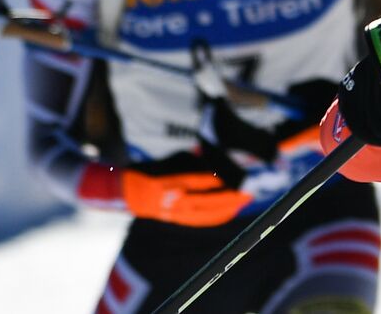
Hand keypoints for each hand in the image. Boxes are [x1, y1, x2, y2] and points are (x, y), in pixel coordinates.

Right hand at [122, 152, 252, 226]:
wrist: (129, 192)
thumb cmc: (153, 170)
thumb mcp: (174, 159)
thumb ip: (197, 163)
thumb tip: (220, 164)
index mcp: (176, 182)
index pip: (207, 182)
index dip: (226, 181)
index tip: (243, 175)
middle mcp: (177, 199)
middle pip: (212, 201)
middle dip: (234, 197)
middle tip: (251, 190)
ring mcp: (177, 212)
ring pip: (210, 213)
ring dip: (230, 208)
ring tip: (246, 200)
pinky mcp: (178, 219)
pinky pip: (203, 221)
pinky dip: (219, 217)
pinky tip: (232, 211)